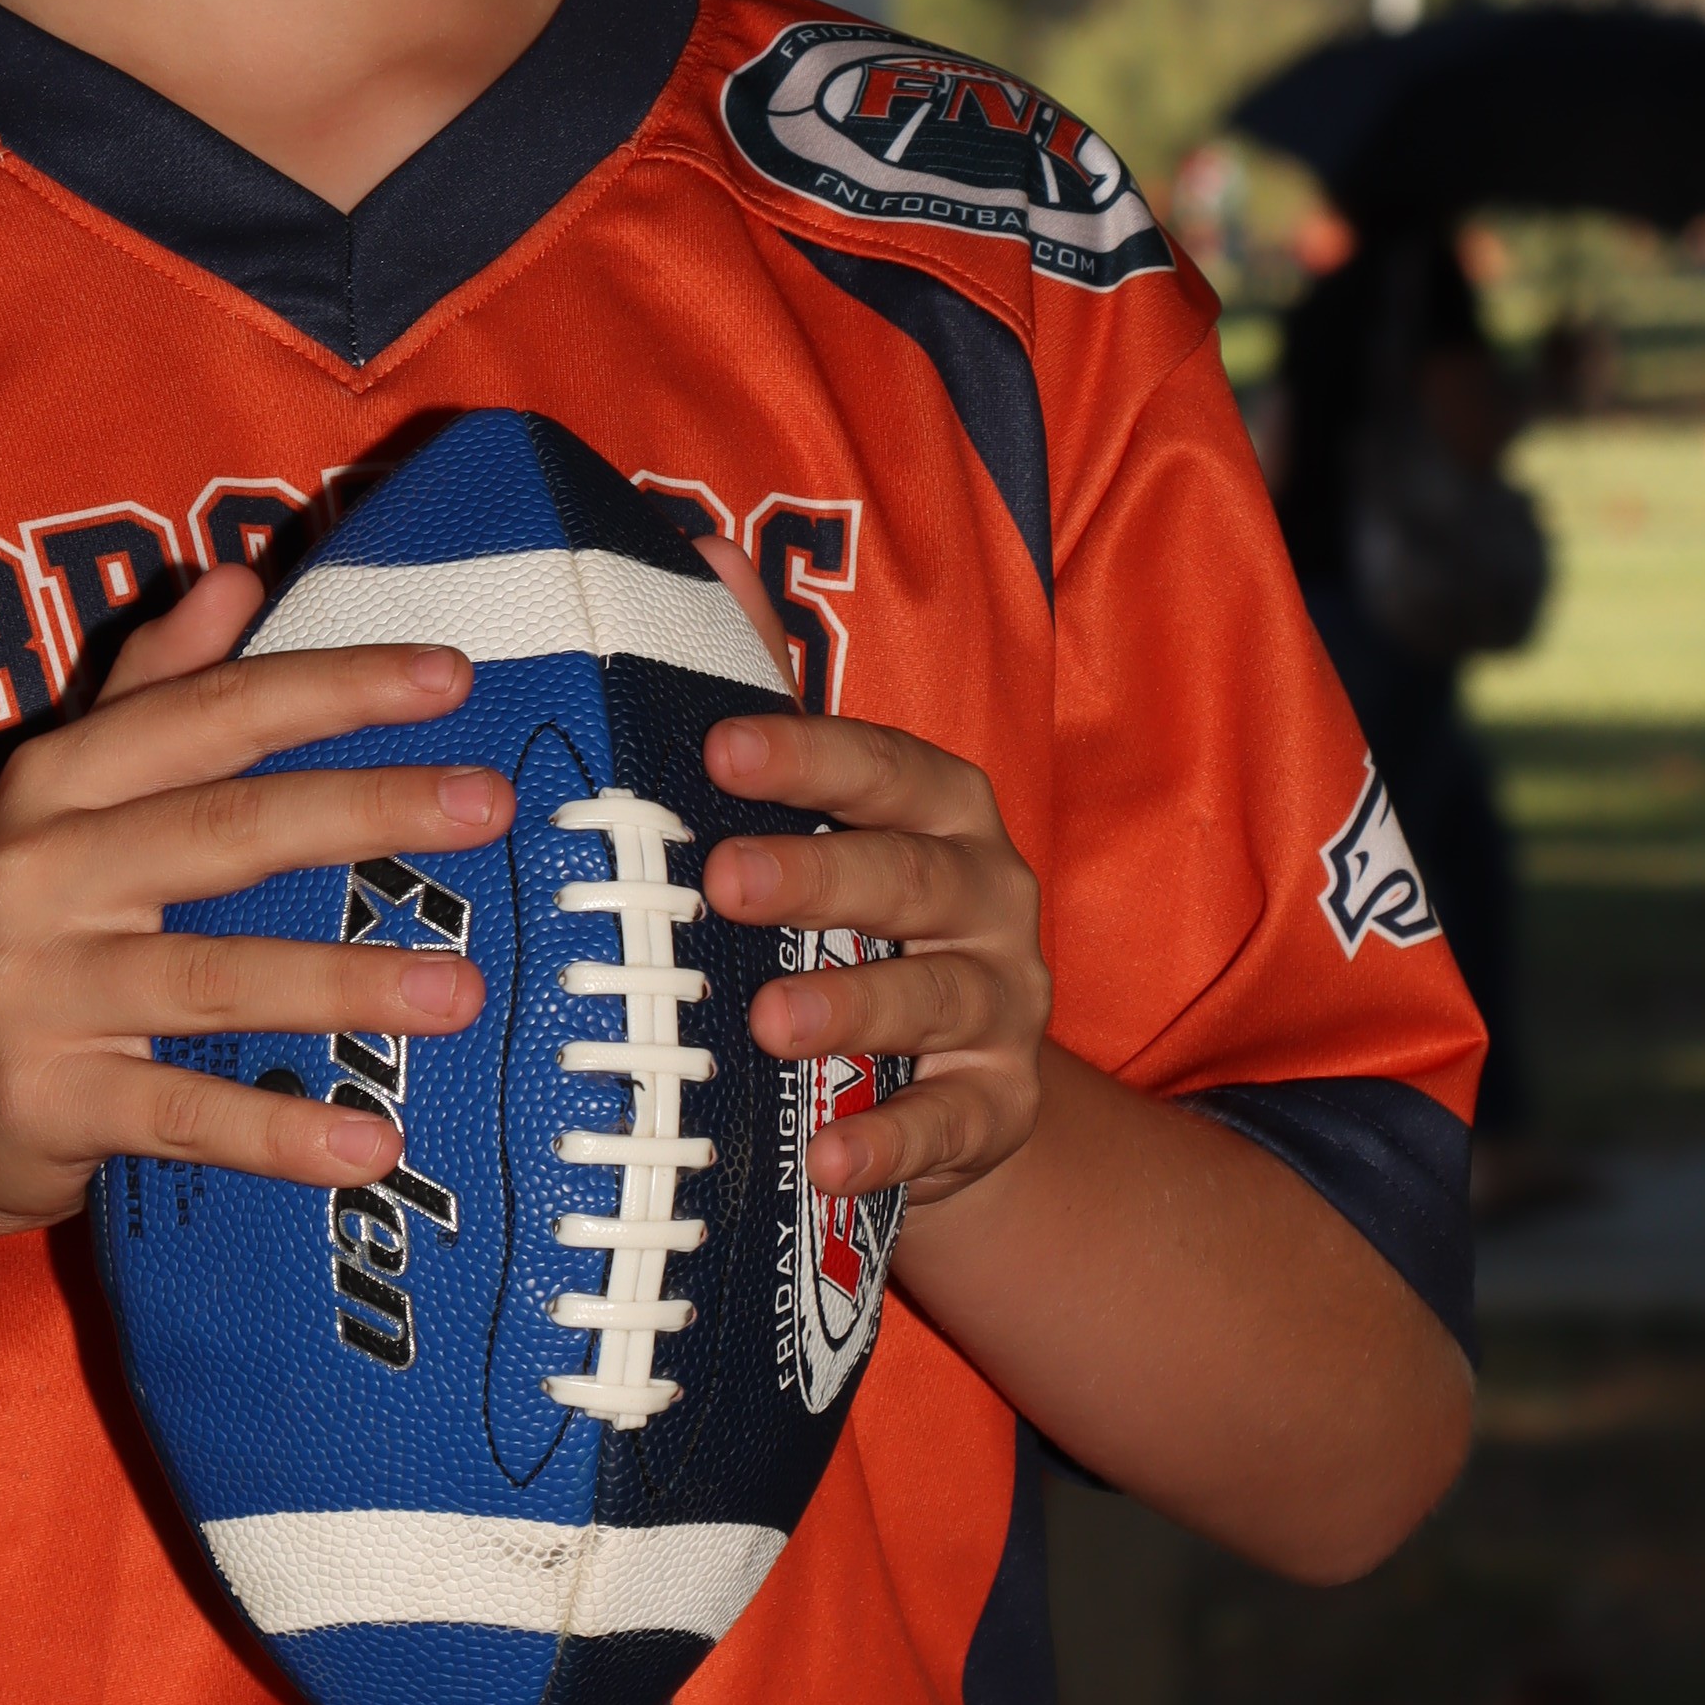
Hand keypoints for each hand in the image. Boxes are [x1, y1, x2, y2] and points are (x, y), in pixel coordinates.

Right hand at [0, 563, 512, 1239]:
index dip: (331, 688)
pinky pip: (179, 1115)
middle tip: (490, 804)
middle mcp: (42, 873)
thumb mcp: (63, 802)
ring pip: (213, 976)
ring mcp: (37, 991)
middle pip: (226, 828)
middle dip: (366, 808)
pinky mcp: (46, 1102)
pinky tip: (374, 1143)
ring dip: (344, 983)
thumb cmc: (23, 934)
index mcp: (60, 783)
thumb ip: (152, 691)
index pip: (212, 715)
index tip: (453, 678)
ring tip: (465, 991)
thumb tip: (234, 574)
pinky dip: (276, 1133)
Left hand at [691, 544, 1048, 1207]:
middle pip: (912, 877)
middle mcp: (987, 899)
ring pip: (935, 997)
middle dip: (821, 875)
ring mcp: (1002, 1008)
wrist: (955, 1083)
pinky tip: (824, 1159)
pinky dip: (890, 1147)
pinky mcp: (998, 1111)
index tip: (720, 751)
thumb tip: (702, 545)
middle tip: (723, 880)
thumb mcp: (827, 812)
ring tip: (767, 1022)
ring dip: (852, 1006)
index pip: (887, 767)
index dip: (810, 758)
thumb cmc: (860, 916)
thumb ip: (768, 689)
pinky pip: (949, 1125)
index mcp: (942, 813)